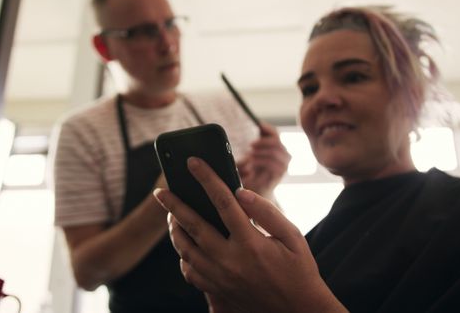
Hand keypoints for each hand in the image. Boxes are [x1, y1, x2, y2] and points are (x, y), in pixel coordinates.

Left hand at [154, 157, 345, 312]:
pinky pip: (190, 271)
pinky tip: (185, 245)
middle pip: (194, 225)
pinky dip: (183, 255)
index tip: (193, 162)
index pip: (223, 202)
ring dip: (174, 229)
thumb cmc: (298, 270)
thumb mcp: (292, 237)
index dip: (206, 179)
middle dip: (174, 204)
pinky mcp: (217, 291)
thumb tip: (240, 191)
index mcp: (251, 243)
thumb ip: (267, 212)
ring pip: (185, 250)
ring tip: (171, 215)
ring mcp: (220, 278)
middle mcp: (231, 261)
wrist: (298, 311)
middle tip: (161, 190)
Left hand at [237, 123, 290, 196]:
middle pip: (276, 141)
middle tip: (250, 145)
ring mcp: (284, 164)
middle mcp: (283, 154)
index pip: (275, 133)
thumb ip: (256, 142)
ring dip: (261, 152)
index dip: (267, 128)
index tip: (258, 125)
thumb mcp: (252, 154)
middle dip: (262, 142)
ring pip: (275, 152)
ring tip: (249, 156)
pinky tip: (251, 164)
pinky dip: (260, 162)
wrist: (256, 190)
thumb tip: (257, 125)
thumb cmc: (251, 171)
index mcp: (277, 146)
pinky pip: (272, 164)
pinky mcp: (280, 174)